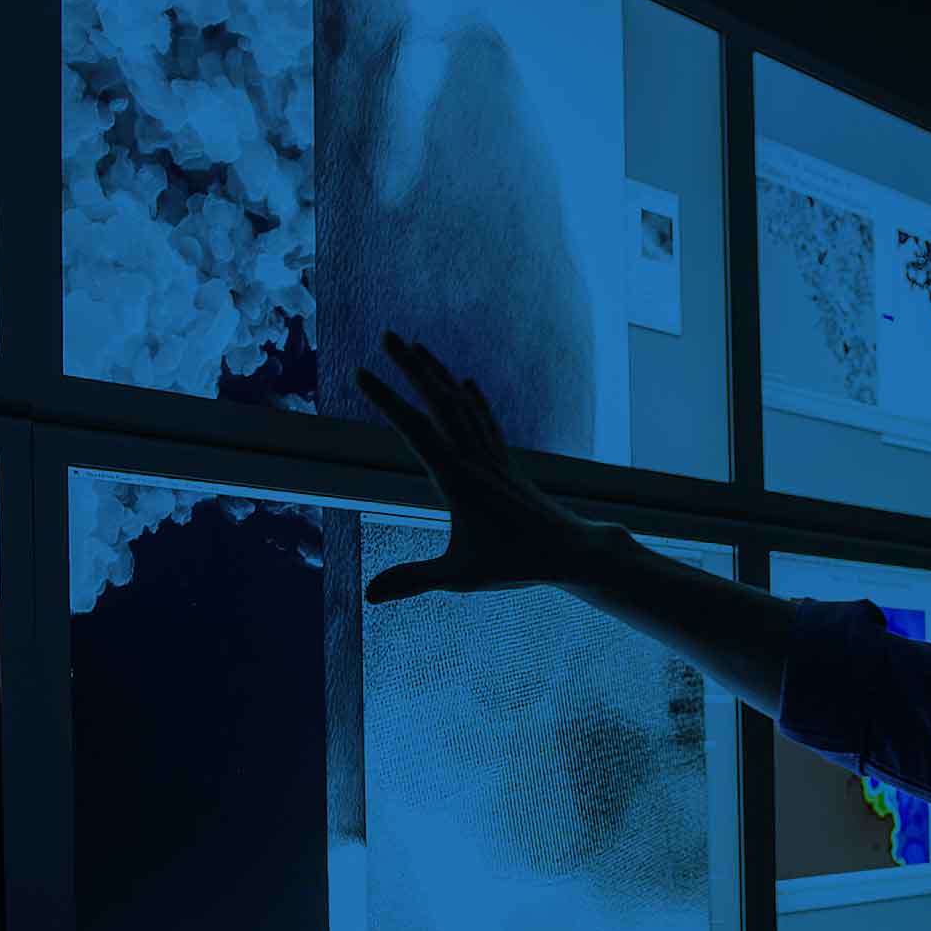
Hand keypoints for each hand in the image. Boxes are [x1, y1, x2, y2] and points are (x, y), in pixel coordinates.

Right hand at [352, 331, 605, 602]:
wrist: (572, 551)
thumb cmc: (517, 564)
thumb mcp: (460, 576)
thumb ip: (413, 581)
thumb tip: (369, 596)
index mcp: (457, 479)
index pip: (415, 430)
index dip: (386, 400)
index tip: (359, 372)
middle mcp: (474, 459)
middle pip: (438, 401)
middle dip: (411, 366)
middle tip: (387, 334)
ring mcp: (492, 457)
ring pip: (462, 403)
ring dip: (438, 373)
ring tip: (416, 347)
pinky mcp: (505, 463)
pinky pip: (486, 420)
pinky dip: (472, 399)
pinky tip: (466, 382)